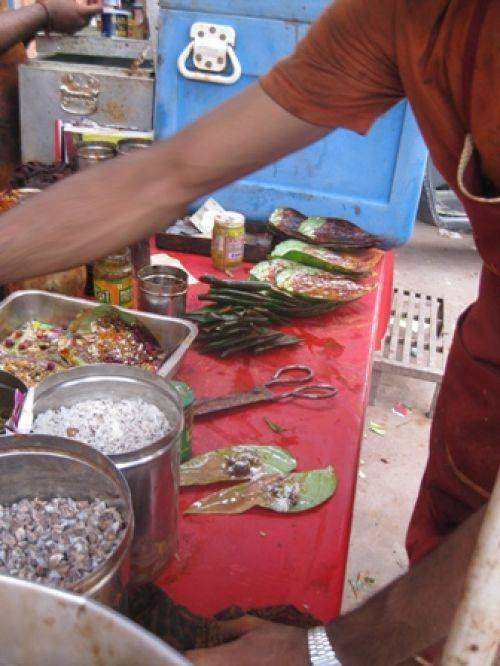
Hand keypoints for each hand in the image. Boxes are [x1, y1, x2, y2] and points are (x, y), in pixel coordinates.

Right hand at [45, 0, 101, 33]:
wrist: (43, 15)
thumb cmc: (54, 2)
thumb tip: (87, 0)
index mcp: (83, 13)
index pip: (99, 9)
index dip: (99, 3)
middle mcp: (82, 22)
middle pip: (92, 15)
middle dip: (90, 7)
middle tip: (87, 1)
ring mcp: (77, 28)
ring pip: (85, 20)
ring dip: (83, 13)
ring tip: (76, 6)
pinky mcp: (72, 32)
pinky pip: (78, 24)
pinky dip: (77, 19)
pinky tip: (70, 13)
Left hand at [186, 616, 308, 665]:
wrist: (307, 657)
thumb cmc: (278, 639)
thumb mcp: (251, 625)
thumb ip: (226, 627)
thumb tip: (208, 627)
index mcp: (228, 658)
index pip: (193, 661)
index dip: (185, 655)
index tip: (186, 650)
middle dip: (199, 663)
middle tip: (202, 655)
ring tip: (217, 659)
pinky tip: (237, 663)